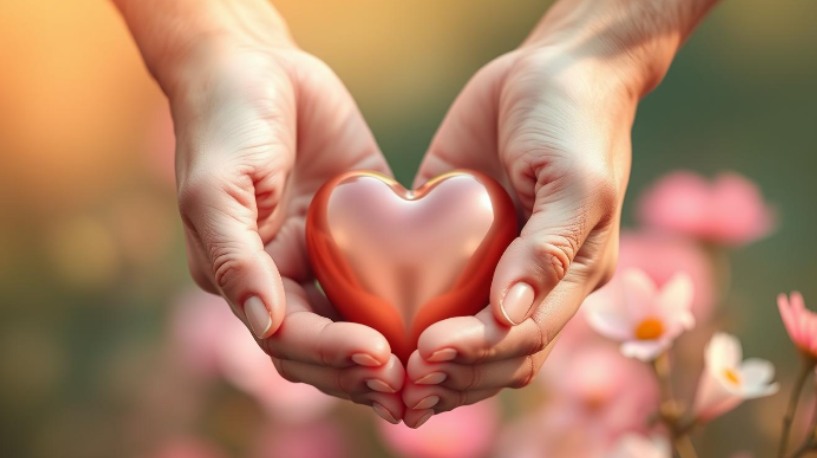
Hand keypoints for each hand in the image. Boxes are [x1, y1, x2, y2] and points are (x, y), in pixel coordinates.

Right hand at [142, 8, 406, 420]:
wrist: (255, 64)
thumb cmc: (223, 124)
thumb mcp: (215, 189)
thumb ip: (235, 259)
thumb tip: (265, 325)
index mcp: (248, 279)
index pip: (289, 337)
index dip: (331, 352)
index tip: (377, 355)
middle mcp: (288, 277)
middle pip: (328, 345)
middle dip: (365, 367)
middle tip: (411, 380)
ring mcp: (328, 254)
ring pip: (363, 319)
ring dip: (396, 347)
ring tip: (435, 366)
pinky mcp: (365, 225)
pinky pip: (393, 269)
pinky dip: (417, 298)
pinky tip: (453, 312)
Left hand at [401, 0, 691, 425]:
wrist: (554, 66)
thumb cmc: (577, 121)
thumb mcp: (577, 181)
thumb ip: (549, 249)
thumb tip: (510, 316)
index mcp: (567, 278)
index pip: (522, 339)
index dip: (477, 355)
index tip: (428, 353)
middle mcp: (528, 282)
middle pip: (490, 353)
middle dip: (448, 373)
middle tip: (400, 380)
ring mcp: (489, 261)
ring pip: (457, 331)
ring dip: (424, 361)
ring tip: (380, 375)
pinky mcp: (451, 234)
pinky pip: (425, 281)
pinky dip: (401, 310)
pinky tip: (366, 324)